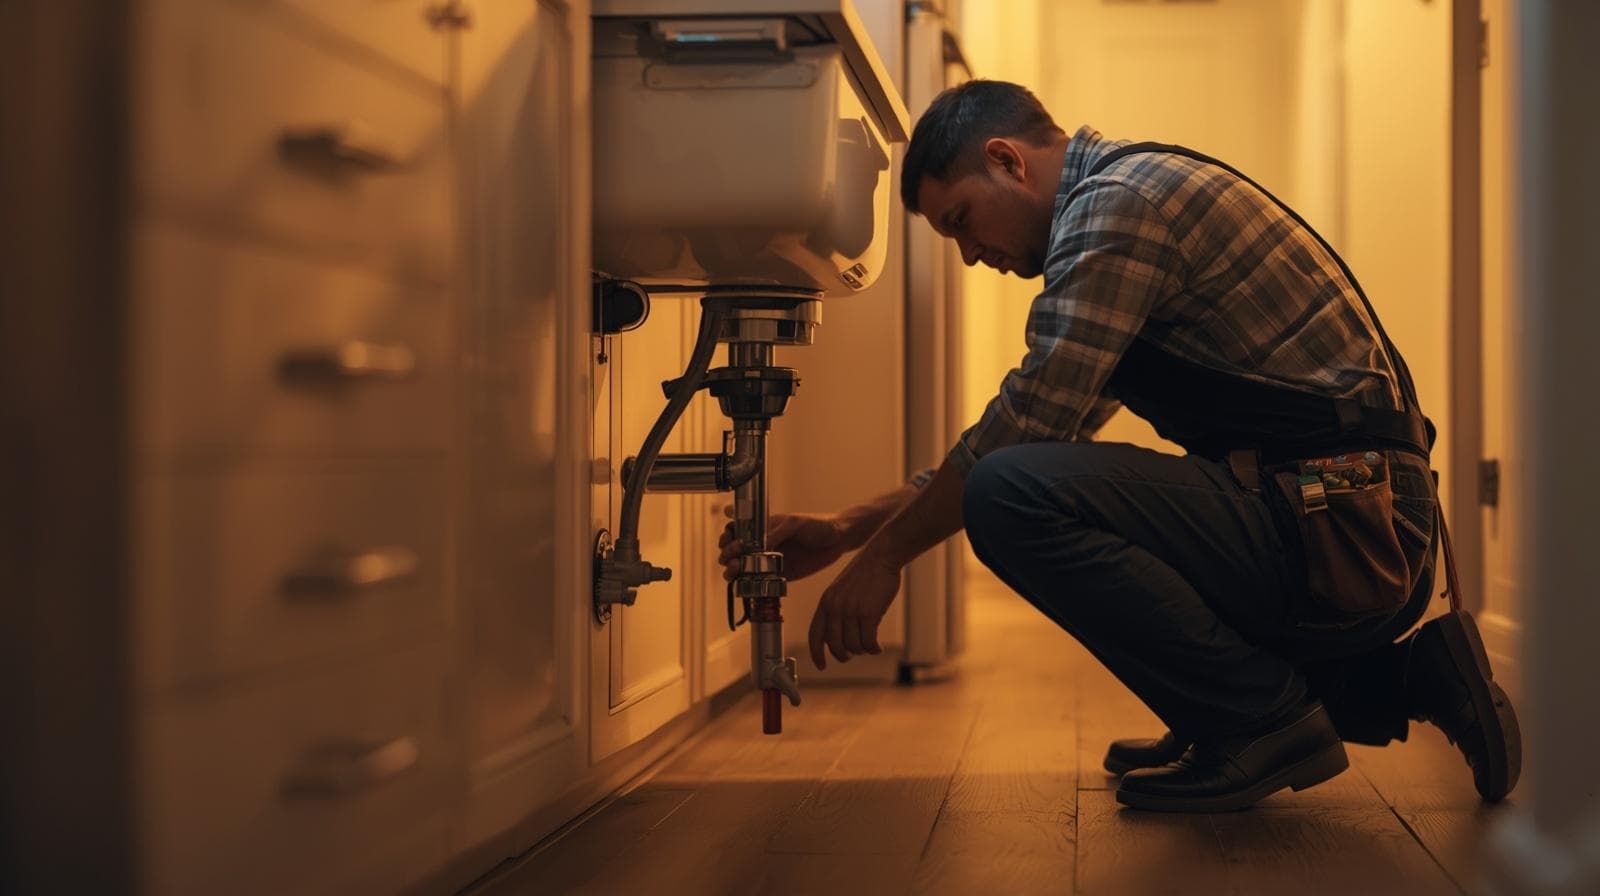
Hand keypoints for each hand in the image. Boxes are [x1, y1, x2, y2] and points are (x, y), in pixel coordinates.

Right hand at [719, 512, 848, 581]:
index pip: (735, 529)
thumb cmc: (816, 524)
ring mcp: (768, 561)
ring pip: (740, 568)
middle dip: (727, 553)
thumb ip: (776, 532)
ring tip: (737, 569)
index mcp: (762, 526)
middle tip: (734, 555)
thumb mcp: (795, 523)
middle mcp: (761, 544)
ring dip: (732, 570)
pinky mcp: (777, 576)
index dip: (726, 534)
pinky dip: (748, 585)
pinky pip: (757, 582)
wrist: (838, 540)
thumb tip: (758, 546)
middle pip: (732, 550)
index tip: (728, 538)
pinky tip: (747, 583)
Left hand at [808, 550, 900, 669]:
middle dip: (844, 655)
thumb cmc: (865, 574)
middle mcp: (834, 608)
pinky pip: (868, 642)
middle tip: (854, 653)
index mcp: (825, 602)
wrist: (881, 556)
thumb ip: (836, 611)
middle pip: (835, 646)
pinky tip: (878, 648)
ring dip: (862, 650)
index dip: (816, 653)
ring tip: (869, 645)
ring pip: (853, 646)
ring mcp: (850, 611)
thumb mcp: (841, 590)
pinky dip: (873, 649)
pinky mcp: (868, 613)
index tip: (821, 666)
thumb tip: (838, 640)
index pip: (815, 635)